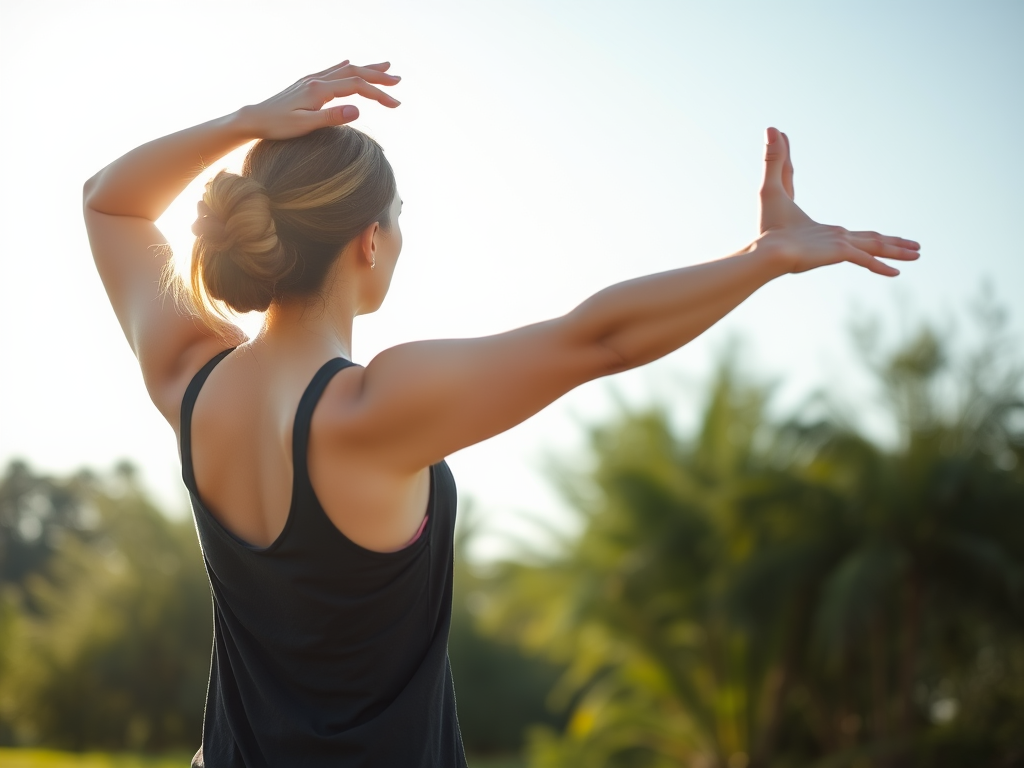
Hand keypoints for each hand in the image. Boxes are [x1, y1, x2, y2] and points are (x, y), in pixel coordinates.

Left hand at [237, 60, 400, 140]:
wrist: (254, 118)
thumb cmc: (278, 126)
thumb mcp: (305, 126)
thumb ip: (332, 117)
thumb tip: (358, 110)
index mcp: (319, 90)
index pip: (357, 87)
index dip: (378, 94)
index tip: (395, 104)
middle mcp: (317, 80)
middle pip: (354, 72)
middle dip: (378, 76)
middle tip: (398, 80)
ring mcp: (311, 80)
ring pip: (345, 69)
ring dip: (366, 68)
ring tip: (385, 67)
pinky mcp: (306, 84)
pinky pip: (332, 70)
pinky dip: (346, 67)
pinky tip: (350, 63)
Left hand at [757, 127, 919, 276]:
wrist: (765, 250)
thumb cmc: (767, 226)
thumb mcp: (773, 187)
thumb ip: (776, 160)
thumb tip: (774, 129)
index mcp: (826, 233)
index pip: (847, 233)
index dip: (863, 234)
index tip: (885, 234)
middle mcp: (837, 241)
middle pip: (872, 240)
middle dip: (894, 243)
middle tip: (913, 246)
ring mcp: (839, 247)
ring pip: (876, 246)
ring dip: (897, 249)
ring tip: (918, 254)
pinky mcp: (838, 253)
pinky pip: (866, 258)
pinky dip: (881, 264)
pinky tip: (897, 273)